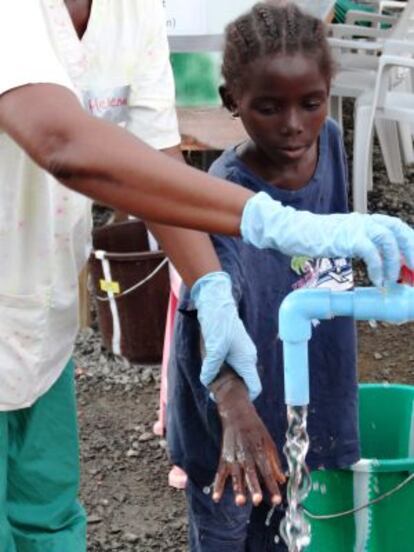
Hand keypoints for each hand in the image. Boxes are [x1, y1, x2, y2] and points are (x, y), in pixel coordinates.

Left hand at [191, 271, 261, 400]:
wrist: (216, 303)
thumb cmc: (218, 323)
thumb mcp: (214, 347)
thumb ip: (211, 367)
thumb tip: (207, 382)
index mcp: (247, 360)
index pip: (255, 387)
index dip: (246, 398)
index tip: (231, 402)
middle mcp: (248, 357)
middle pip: (245, 381)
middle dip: (233, 389)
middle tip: (215, 393)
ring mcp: (242, 351)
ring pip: (237, 372)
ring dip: (226, 378)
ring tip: (211, 381)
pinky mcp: (234, 346)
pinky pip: (232, 364)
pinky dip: (223, 369)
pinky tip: (211, 367)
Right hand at [210, 366, 285, 506]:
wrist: (237, 414)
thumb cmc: (256, 429)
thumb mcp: (269, 442)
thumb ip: (275, 462)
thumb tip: (282, 480)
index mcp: (260, 451)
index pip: (268, 472)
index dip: (272, 486)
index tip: (277, 500)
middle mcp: (247, 455)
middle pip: (251, 474)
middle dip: (254, 487)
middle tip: (257, 501)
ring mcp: (234, 457)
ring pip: (236, 476)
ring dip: (238, 489)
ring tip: (240, 502)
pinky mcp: (224, 457)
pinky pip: (220, 473)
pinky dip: (217, 485)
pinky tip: (216, 497)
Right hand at [241, 192, 413, 286]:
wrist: (295, 232)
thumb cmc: (318, 240)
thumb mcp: (345, 239)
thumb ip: (363, 246)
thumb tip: (381, 264)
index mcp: (365, 221)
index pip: (396, 226)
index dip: (409, 242)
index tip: (413, 260)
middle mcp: (364, 221)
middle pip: (398, 229)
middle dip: (410, 250)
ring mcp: (356, 227)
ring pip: (387, 239)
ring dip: (394, 262)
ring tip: (392, 280)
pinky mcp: (347, 238)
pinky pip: (370, 252)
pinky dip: (377, 267)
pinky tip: (377, 280)